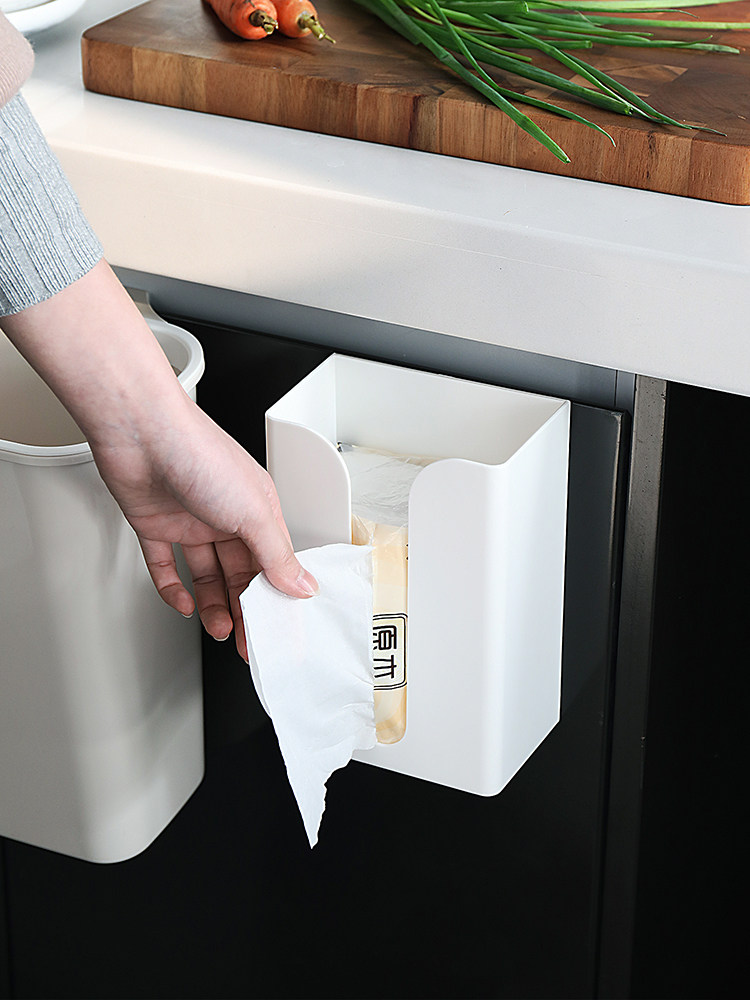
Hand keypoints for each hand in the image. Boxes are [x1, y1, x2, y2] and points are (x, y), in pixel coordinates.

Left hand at [91, 393, 318, 660]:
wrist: (139, 431)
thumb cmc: (199, 453)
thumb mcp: (253, 512)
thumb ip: (277, 555)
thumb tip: (303, 585)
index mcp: (257, 509)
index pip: (273, 563)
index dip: (275, 597)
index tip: (277, 627)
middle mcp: (225, 515)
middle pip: (240, 574)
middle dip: (244, 609)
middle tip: (247, 640)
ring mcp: (190, 521)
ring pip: (206, 574)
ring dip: (212, 605)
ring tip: (218, 628)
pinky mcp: (155, 525)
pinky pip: (166, 566)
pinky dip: (173, 589)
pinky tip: (182, 604)